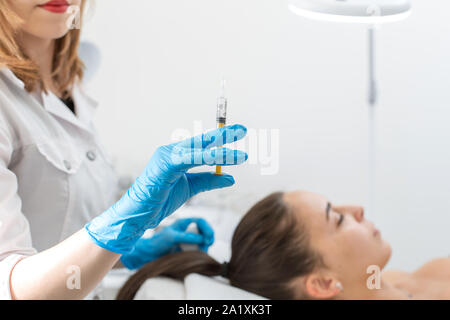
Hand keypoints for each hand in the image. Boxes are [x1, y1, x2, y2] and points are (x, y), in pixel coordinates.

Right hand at [85, 124, 246, 253]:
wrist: (139, 215)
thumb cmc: (160, 200)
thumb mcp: (191, 188)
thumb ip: (209, 181)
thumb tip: (231, 177)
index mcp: (176, 155)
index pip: (202, 144)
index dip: (221, 139)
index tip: (239, 133)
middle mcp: (171, 151)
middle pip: (201, 141)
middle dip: (223, 135)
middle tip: (242, 129)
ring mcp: (166, 156)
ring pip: (198, 150)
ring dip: (220, 152)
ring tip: (241, 156)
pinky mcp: (164, 165)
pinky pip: (189, 159)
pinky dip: (206, 158)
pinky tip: (222, 158)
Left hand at [120, 218, 214, 269]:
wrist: (149, 255)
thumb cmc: (158, 242)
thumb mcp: (172, 237)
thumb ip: (187, 237)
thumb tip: (202, 238)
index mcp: (184, 223)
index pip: (200, 221)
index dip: (207, 227)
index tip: (209, 236)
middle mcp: (188, 230)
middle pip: (204, 231)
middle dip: (208, 237)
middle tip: (208, 244)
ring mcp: (189, 240)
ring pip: (203, 241)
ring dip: (205, 246)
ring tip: (202, 252)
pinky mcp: (188, 250)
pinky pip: (199, 250)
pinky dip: (201, 252)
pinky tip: (199, 255)